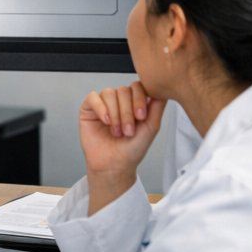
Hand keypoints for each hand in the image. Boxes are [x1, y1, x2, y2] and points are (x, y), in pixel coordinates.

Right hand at [78, 83, 166, 213]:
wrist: (115, 165)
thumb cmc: (132, 149)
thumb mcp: (151, 127)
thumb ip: (157, 106)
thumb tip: (162, 89)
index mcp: (134, 102)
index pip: (138, 87)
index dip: (140, 99)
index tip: (141, 117)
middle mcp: (119, 100)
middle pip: (124, 90)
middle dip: (127, 112)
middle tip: (128, 131)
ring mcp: (103, 103)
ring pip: (109, 93)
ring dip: (115, 114)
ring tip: (117, 131)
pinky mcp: (88, 108)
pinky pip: (93, 97)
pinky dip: (101, 109)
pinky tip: (106, 122)